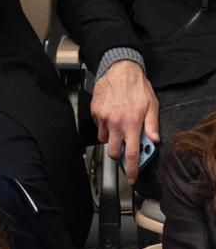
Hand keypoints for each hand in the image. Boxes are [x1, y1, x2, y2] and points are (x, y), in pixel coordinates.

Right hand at [91, 61, 159, 183]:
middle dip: (117, 154)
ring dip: (110, 137)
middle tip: (123, 146)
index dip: (130, 169)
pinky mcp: (95, 113)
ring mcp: (103, 119)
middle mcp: (115, 123)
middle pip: (112, 152)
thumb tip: (154, 139)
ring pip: (103, 139)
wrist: (119, 70)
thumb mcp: (152, 104)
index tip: (130, 177)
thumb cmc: (136, 86)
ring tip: (118, 124)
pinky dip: (104, 125)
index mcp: (131, 123)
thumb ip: (152, 124)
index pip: (130, 153)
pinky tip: (112, 114)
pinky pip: (98, 126)